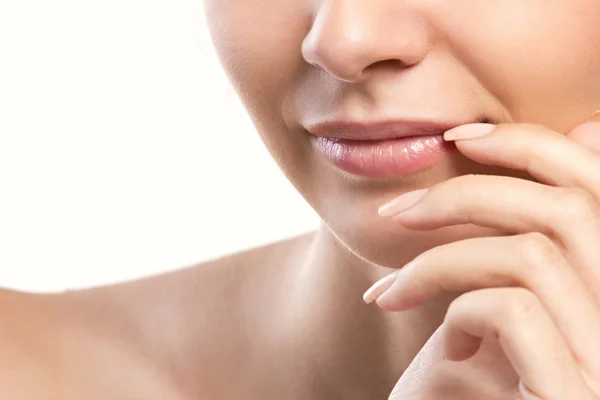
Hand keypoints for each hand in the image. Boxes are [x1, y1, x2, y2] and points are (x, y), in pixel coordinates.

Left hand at [365, 114, 599, 399]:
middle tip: (395, 212)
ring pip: (529, 254)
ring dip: (438, 261)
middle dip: (467, 191)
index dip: (532, 142)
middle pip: (566, 207)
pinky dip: (458, 312)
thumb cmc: (513, 386)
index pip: (599, 182)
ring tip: (388, 293)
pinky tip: (440, 350)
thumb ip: (559, 234)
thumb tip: (590, 128)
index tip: (462, 136)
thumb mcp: (542, 308)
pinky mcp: (578, 396)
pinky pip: (512, 311)